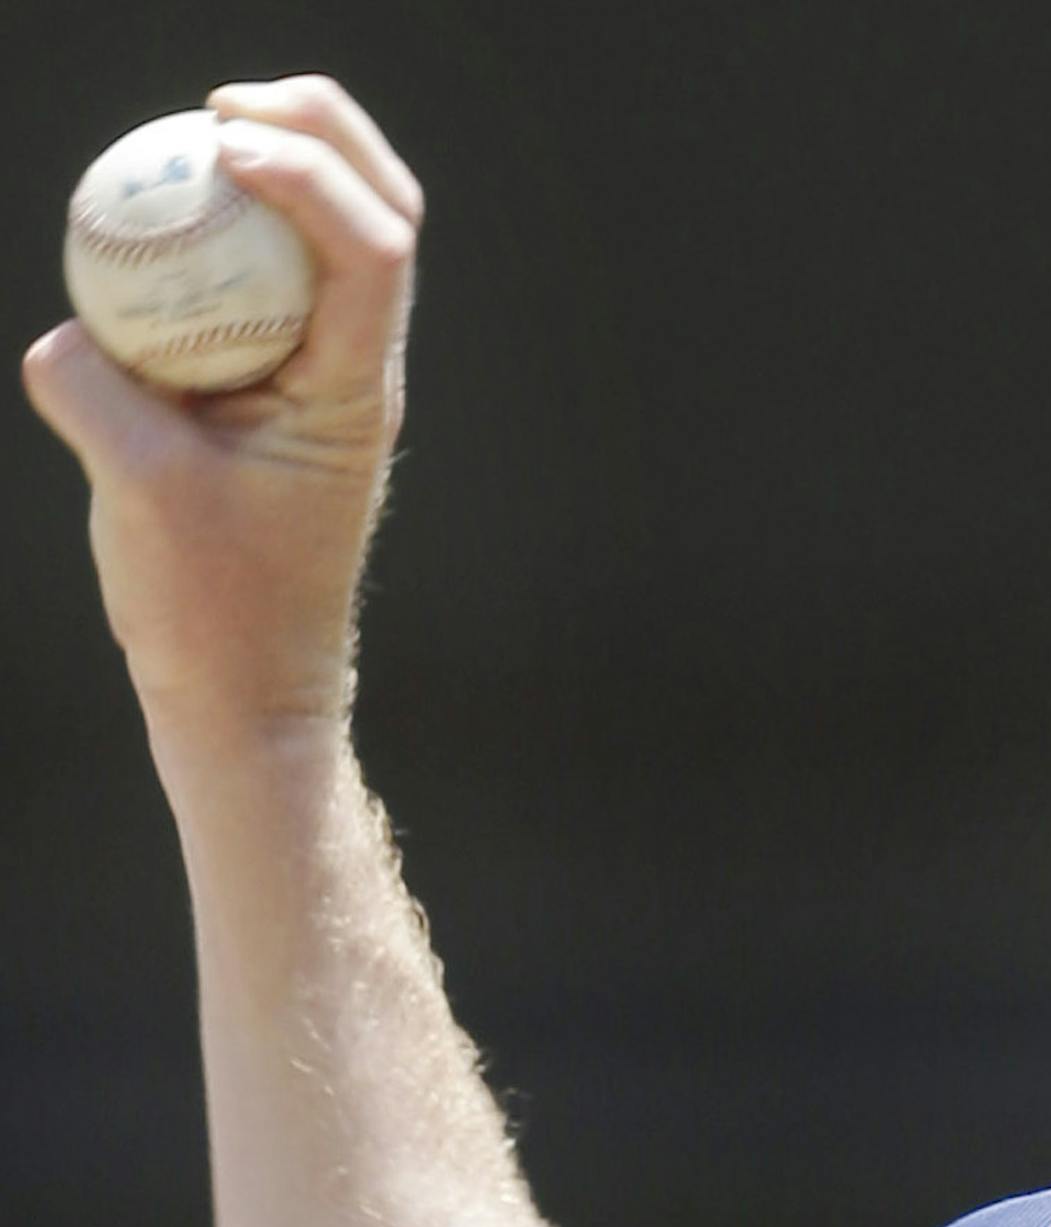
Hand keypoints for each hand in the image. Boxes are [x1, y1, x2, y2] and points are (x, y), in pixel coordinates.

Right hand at [21, 74, 423, 732]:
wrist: (247, 698)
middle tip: (220, 108)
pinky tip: (160, 222)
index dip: (310, 167)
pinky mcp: (280, 397)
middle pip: (381, 213)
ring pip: (337, 241)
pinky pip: (268, 286)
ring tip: (196, 140)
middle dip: (318, 131)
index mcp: (353, 395)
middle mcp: (357, 376)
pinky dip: (227, 235)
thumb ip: (93, 388)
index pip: (373, 248)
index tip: (217, 142)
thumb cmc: (210, 614)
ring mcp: (326, 383)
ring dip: (282, 168)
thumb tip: (71, 329)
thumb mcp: (135, 492)